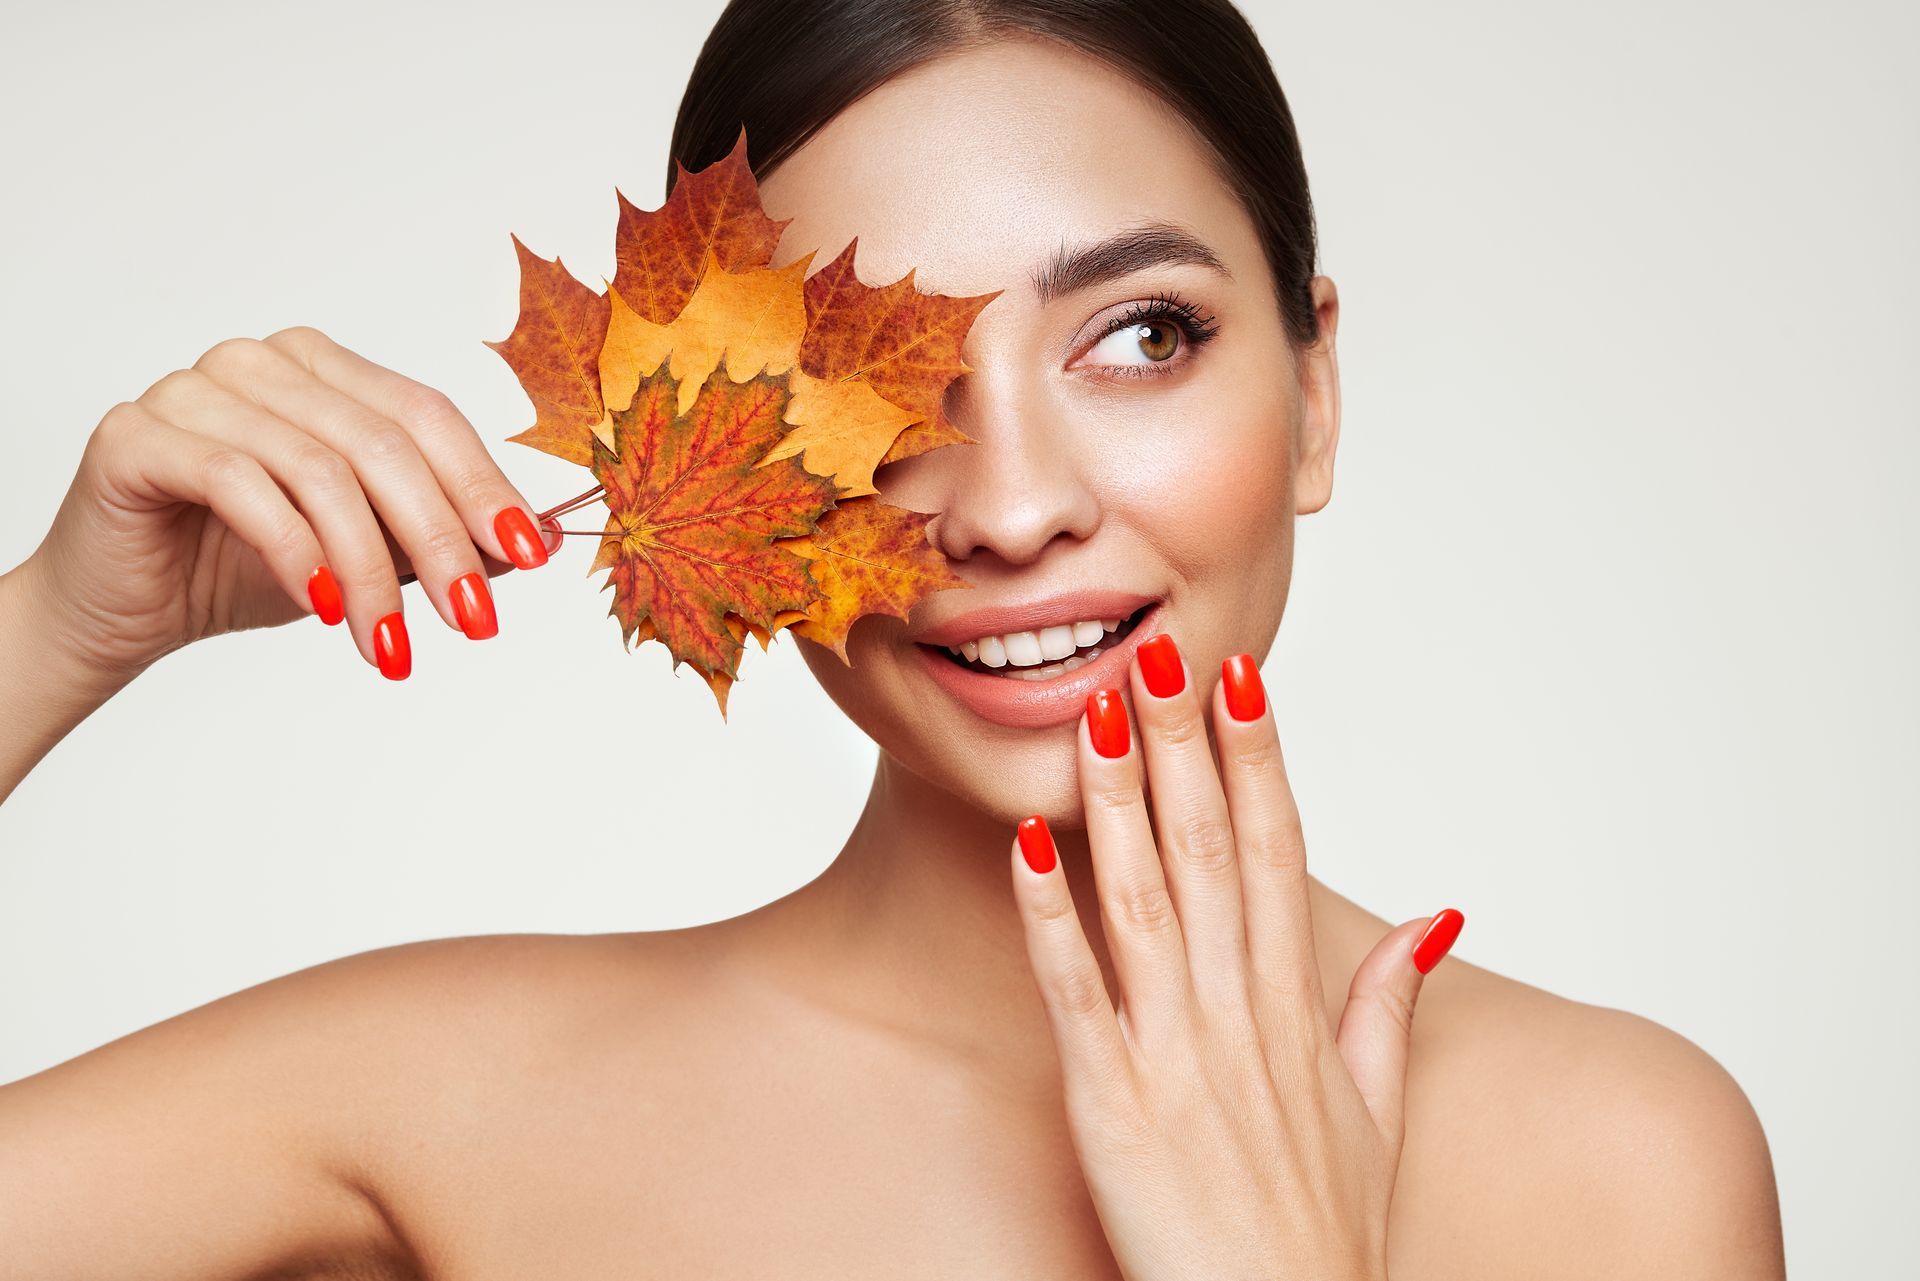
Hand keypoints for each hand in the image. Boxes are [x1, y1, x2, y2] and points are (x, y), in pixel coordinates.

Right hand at [19, 325, 560, 682]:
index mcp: (323, 369)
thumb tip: (533, 541)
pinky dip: (293, 551)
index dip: (484, 486)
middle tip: (473, 620)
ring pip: (318, 470)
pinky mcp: (137, 434)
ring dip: (368, 569)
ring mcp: (194, 388)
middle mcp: (262, 363)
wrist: (125, 609)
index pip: (426, 416)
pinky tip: (321, 608)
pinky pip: (239, 484)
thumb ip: (437, 535)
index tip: (532, 558)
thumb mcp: (363, 553)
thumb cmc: (243, 569)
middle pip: (383, 443)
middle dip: (441, 539)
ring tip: (389, 641)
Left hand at [1009, 632, 1464, 1280]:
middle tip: (1163, 651)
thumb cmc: (1326, 1238)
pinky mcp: (1112, 1104)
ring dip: (1121, 802)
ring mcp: (1176, 1056)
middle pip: (1213, 852)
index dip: (1257, 760)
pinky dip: (1050, 917)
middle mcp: (1240, 1016)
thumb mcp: (1379, 1114)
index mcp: (1296, 1008)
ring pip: (1145, 901)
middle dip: (1187, 747)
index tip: (1239, 679)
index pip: (1276, 851)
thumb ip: (1389, 1005)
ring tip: (1099, 713)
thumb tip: (1432, 917)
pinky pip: (1076, 993)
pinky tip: (1028, 845)